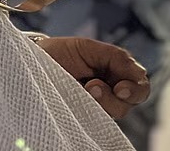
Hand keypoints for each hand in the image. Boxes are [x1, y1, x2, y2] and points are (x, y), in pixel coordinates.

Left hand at [35, 36, 149, 118]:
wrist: (30, 63)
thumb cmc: (58, 53)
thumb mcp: (87, 48)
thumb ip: (115, 56)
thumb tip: (136, 72)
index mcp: (116, 71)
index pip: (140, 85)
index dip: (135, 88)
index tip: (119, 88)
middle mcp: (110, 90)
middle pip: (129, 103)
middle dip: (115, 97)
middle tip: (93, 87)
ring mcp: (97, 105)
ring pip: (115, 113)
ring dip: (102, 103)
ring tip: (82, 90)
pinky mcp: (82, 117)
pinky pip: (96, 122)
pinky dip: (90, 113)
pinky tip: (77, 102)